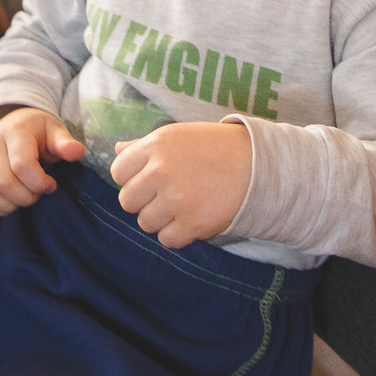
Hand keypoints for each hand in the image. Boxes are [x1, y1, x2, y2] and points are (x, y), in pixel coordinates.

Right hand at [0, 107, 85, 215]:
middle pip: (4, 183)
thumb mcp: (55, 131)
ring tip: (26, 195)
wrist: (13, 124)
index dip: (39, 182)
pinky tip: (13, 201)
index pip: (21, 165)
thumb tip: (77, 152)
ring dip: (12, 203)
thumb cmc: (38, 132)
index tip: (51, 184)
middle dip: (27, 196)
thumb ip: (65, 143)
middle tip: (38, 192)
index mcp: (14, 131)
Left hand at [111, 121, 253, 248]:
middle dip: (143, 201)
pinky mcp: (192, 223)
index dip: (131, 178)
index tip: (148, 180)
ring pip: (145, 222)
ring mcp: (176, 199)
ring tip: (181, 206)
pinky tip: (190, 219)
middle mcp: (161, 171)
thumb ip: (144, 145)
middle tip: (164, 196)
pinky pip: (166, 240)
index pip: (118, 171)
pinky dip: (176, 234)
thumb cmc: (216, 148)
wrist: (259, 166)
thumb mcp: (179, 136)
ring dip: (160, 219)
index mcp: (157, 145)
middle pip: (127, 200)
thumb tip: (117, 149)